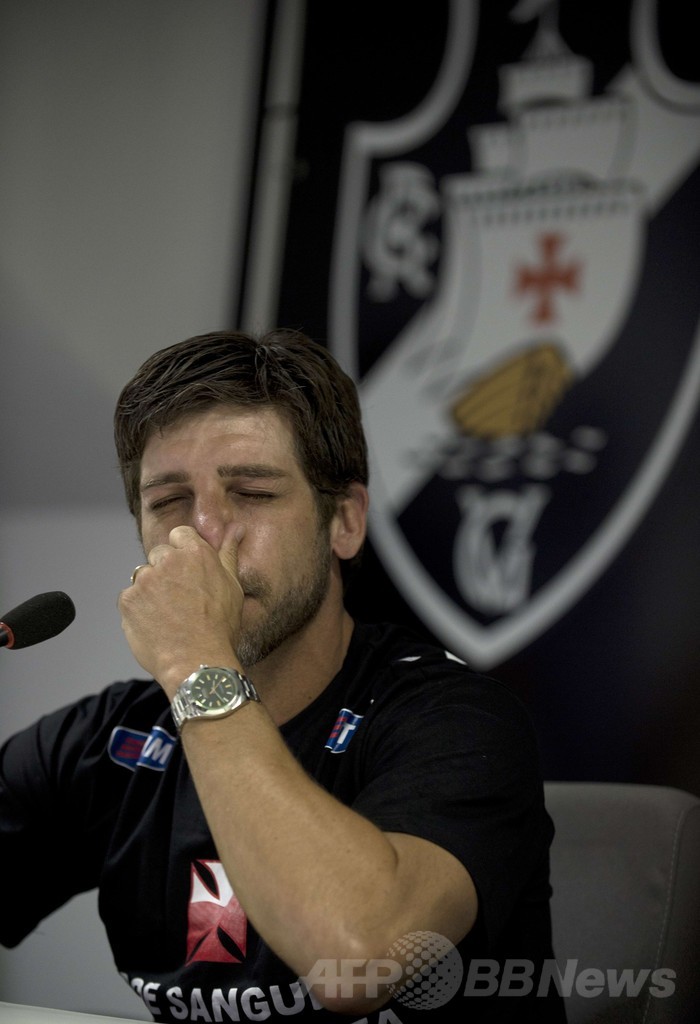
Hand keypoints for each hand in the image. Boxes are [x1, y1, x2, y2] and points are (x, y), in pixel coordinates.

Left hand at [119, 522, 244, 694]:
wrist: (197, 662)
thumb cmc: (220, 627)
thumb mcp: (232, 586)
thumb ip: (228, 553)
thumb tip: (236, 529)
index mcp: (196, 553)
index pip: (179, 535)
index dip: (182, 553)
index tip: (187, 573)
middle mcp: (168, 560)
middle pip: (159, 554)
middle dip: (166, 572)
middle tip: (179, 600)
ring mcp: (145, 579)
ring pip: (143, 576)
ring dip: (151, 591)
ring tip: (168, 616)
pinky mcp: (128, 599)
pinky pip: (130, 598)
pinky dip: (138, 610)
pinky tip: (155, 625)